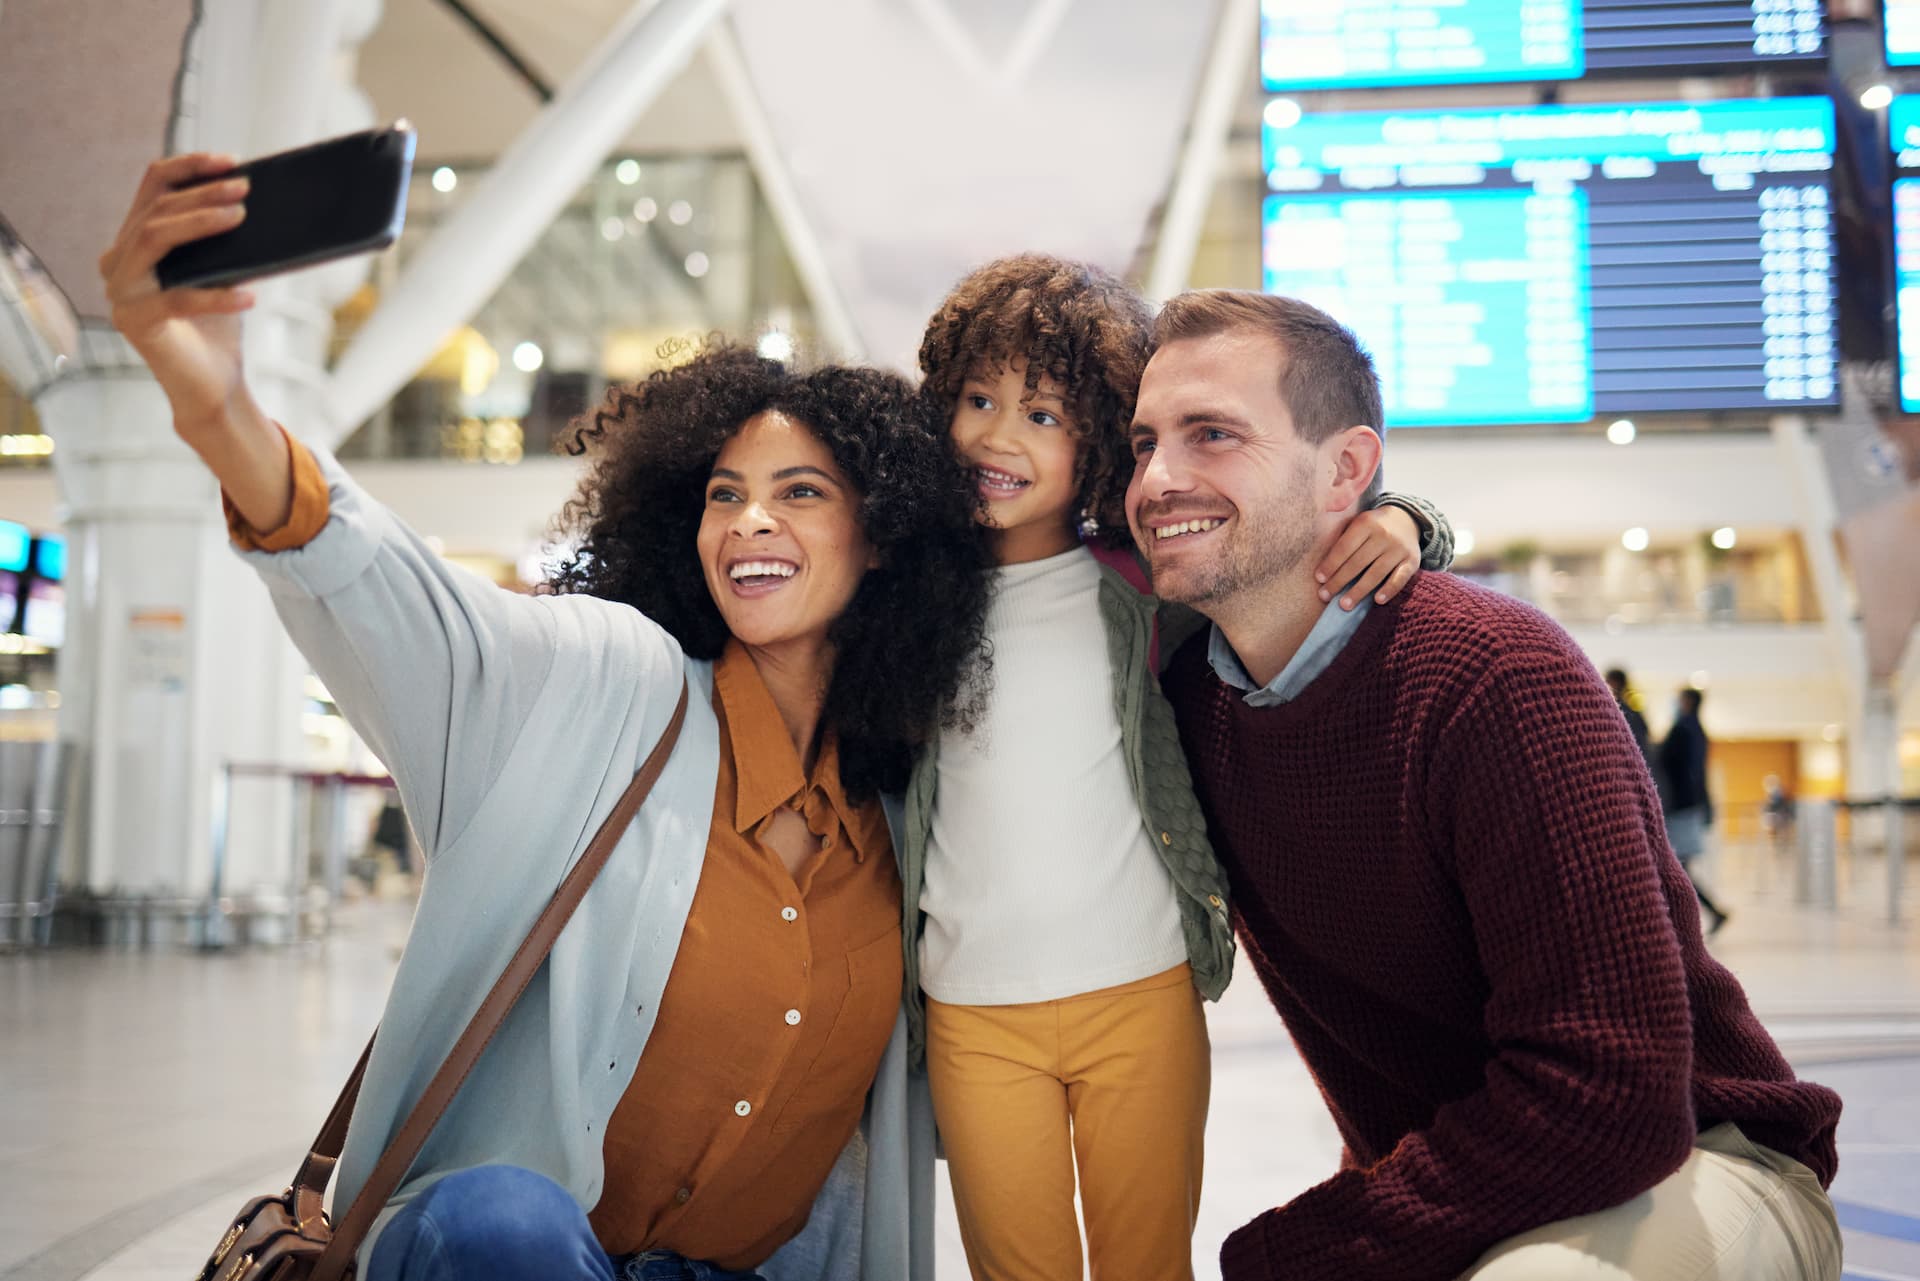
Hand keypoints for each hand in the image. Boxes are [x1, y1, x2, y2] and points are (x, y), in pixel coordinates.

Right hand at [98, 154, 257, 434]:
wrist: (213, 386)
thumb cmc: (217, 327)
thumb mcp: (221, 271)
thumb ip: (221, 239)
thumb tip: (251, 199)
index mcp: (134, 243)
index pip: (152, 188)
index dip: (188, 168)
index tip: (229, 161)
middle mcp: (118, 262)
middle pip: (155, 210)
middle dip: (201, 194)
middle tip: (244, 190)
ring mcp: (120, 292)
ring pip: (154, 237)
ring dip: (199, 223)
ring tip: (241, 219)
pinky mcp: (135, 323)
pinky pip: (176, 298)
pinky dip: (216, 297)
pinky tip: (249, 297)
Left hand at [1314, 504, 1422, 609]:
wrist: (1406, 519)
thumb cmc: (1372, 527)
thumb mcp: (1357, 523)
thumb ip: (1341, 538)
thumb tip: (1321, 568)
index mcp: (1365, 523)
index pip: (1344, 547)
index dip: (1331, 564)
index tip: (1319, 579)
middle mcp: (1384, 535)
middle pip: (1358, 562)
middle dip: (1339, 581)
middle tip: (1325, 596)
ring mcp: (1399, 548)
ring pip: (1376, 573)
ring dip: (1359, 591)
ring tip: (1344, 605)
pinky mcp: (1412, 561)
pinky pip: (1400, 578)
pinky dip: (1389, 590)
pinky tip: (1377, 601)